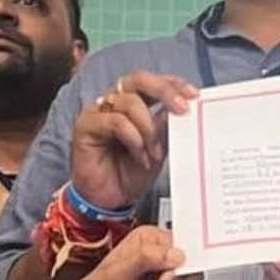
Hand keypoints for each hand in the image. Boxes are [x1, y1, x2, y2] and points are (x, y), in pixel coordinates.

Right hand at [71, 70, 195, 209]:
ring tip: (153, 153)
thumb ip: (167, 125)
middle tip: (181, 108)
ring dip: (148, 129)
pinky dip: (134, 139)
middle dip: (164, 91)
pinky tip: (140, 156)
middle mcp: (114, 102)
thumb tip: (183, 106)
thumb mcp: (159, 147)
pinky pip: (116, 122)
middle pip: (138, 79)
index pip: (152, 81)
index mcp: (133, 102)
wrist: (111, 200)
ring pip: (130, 102)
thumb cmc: (131, 173)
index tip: (193, 95)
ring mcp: (98, 111)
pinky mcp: (86, 125)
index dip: (173, 84)